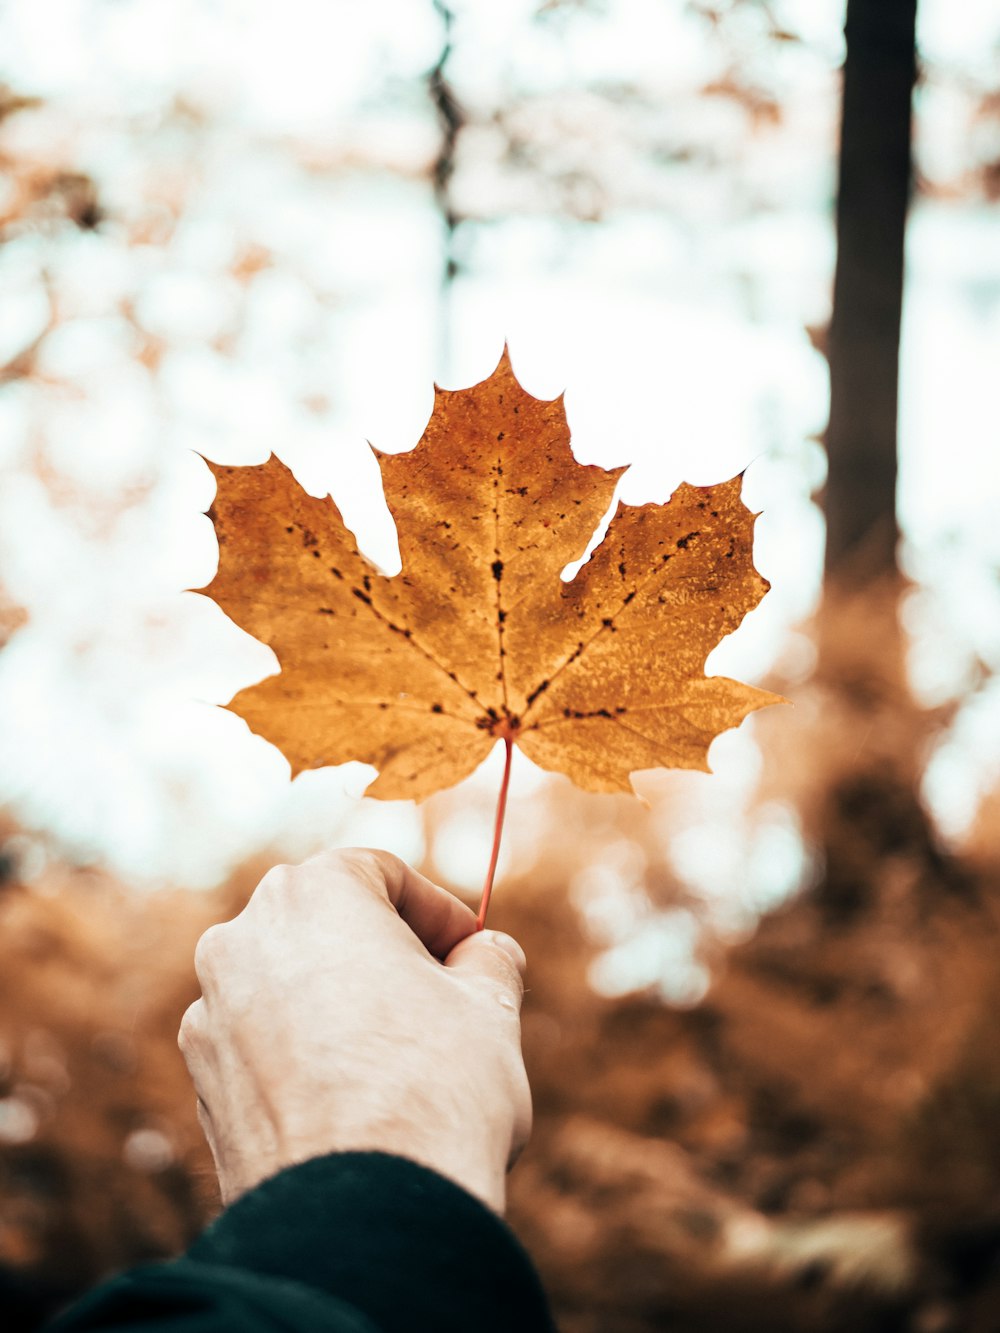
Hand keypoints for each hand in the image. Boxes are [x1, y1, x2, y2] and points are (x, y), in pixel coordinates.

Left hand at [179, 849, 530, 1213]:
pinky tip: (356, 1098)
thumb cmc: (435, 1088)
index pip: (382, 872)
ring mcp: (212, 1011)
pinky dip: (306, 1052)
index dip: (437, 911)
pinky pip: (265, 1042)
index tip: (471, 952)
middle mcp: (244, 937)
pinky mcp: (203, 1081)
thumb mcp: (489, 1004)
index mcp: (313, 892)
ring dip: (343, 1003)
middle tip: (442, 996)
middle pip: (328, 922)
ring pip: (291, 983)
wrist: (364, 1215)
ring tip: (402, 1055)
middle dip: (387, 953)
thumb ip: (488, 959)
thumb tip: (487, 953)